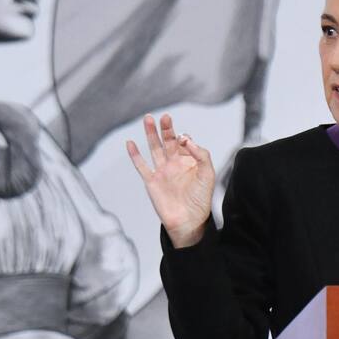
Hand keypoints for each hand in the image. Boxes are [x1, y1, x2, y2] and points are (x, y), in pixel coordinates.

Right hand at [127, 114, 215, 247]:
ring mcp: (162, 171)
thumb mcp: (208, 174)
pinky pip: (141, 166)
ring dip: (151, 134)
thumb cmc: (200, 199)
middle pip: (168, 141)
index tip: (184, 139)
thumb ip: (201, 154)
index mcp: (189, 161)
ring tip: (148, 118)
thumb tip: (186, 139)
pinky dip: (135, 155)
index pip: (184, 142)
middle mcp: (174, 163)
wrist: (189, 221)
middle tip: (164, 117)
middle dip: (166, 128)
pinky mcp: (151, 181)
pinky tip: (130, 143)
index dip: (184, 137)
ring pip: (154, 148)